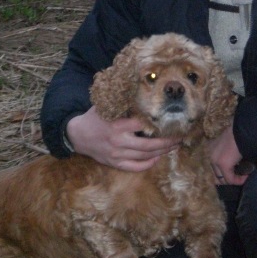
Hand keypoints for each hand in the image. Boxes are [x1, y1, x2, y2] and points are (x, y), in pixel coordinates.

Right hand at [66, 106, 180, 171]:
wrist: (77, 135)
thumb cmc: (95, 117)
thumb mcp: (107, 106)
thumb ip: (123, 102)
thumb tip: (142, 90)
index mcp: (118, 125)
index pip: (143, 125)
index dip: (158, 124)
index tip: (170, 121)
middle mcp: (119, 141)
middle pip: (149, 145)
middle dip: (166, 142)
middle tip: (179, 138)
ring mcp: (117, 154)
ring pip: (145, 156)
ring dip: (161, 152)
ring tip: (173, 146)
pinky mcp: (115, 163)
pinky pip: (135, 167)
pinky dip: (148, 164)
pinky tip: (157, 157)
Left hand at [207, 125, 248, 185]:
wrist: (242, 130)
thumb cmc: (238, 135)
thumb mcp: (229, 143)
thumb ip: (227, 152)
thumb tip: (233, 163)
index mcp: (210, 150)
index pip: (214, 168)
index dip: (224, 173)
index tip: (235, 173)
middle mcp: (210, 156)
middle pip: (217, 175)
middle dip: (228, 179)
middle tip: (239, 178)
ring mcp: (216, 161)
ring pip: (223, 179)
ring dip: (234, 180)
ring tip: (244, 177)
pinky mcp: (224, 165)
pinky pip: (231, 179)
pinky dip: (239, 180)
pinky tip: (246, 177)